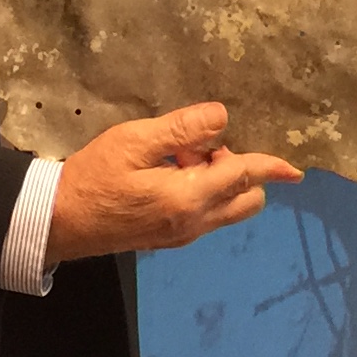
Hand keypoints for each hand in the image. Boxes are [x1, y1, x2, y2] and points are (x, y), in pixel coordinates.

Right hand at [45, 102, 298, 261]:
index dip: (270, 167)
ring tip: (175, 156)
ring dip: (218, 180)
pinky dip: (202, 192)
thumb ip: (182, 129)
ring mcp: (182, 235)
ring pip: (226, 209)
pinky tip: (167, 172)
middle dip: (238, 170)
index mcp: (188, 198)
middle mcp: (193, 223)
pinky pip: (206, 215)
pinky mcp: (169, 239)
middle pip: (245, 200)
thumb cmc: (95, 176)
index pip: (242, 177)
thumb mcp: (135, 141)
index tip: (296, 168)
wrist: (61, 220)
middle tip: (198, 147)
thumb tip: (222, 118)